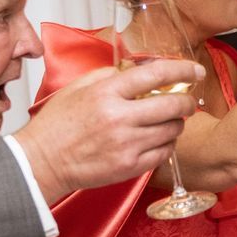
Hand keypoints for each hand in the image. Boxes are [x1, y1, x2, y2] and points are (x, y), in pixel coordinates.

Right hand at [15, 60, 202, 203]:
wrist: (41, 162)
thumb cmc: (57, 125)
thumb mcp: (77, 88)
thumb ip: (108, 75)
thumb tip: (135, 69)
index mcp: (107, 92)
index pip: (156, 74)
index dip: (182, 70)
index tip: (195, 70)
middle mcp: (119, 117)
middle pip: (173, 105)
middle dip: (187, 102)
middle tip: (188, 101)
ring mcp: (126, 144)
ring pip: (172, 130)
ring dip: (176, 124)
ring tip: (167, 122)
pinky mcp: (129, 166)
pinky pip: (164, 153)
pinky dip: (167, 145)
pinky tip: (157, 140)